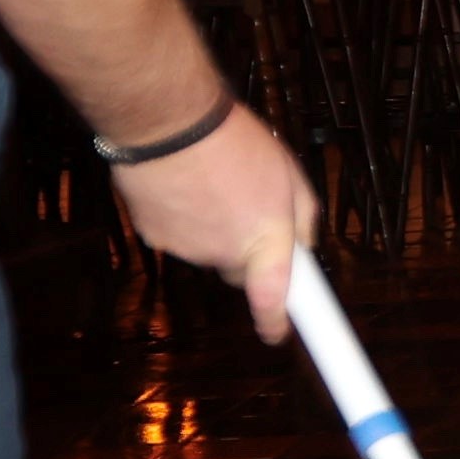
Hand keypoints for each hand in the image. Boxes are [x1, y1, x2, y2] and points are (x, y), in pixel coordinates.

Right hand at [113, 103, 315, 338]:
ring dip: (212, 227)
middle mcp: (225, 254)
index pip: (273, 298)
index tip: (277, 333)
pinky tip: (183, 186)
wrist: (170, 125)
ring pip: (207, 250)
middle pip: (237, 270)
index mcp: (265, 240)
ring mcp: (187, 250)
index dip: (275, 321)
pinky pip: (177, 236)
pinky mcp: (155, 239)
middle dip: (244, 251)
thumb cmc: (235, 143)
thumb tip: (304, 246)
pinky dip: (182, 219)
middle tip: (242, 207)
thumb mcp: (289, 172)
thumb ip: (303, 216)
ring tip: (211, 183)